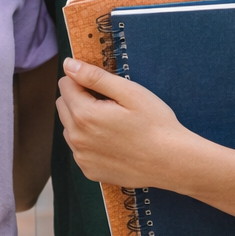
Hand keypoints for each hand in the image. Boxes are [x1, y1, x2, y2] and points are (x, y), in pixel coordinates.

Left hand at [56, 58, 196, 188]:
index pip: (65, 85)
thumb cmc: (155, 124)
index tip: (104, 87)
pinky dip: (90, 141)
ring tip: (113, 123)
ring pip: (69, 127)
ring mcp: (82, 157)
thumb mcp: (129, 92)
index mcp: (85, 114)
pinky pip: (79, 148)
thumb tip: (68, 64)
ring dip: (83, 120)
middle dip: (80, 98)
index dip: (84, 80)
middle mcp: (77, 138)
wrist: (171, 162)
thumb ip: (95, 77)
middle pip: (63, 105)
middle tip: (110, 103)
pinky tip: (113, 141)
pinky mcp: (89, 170)